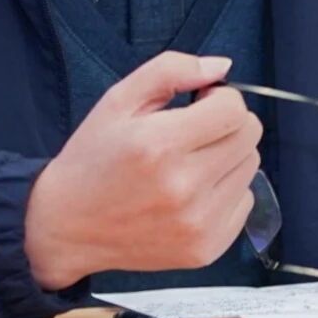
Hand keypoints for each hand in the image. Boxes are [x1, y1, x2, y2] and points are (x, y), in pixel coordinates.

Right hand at [24, 52, 261, 289]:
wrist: (67, 227)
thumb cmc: (94, 157)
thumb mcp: (119, 99)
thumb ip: (172, 70)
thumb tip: (223, 66)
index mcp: (160, 144)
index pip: (234, 109)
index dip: (219, 97)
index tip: (198, 103)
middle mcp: (184, 187)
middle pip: (249, 135)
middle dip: (227, 123)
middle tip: (195, 131)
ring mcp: (198, 224)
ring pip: (251, 167)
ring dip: (228, 156)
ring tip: (191, 161)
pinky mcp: (206, 250)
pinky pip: (244, 202)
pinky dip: (227, 191)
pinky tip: (194, 191)